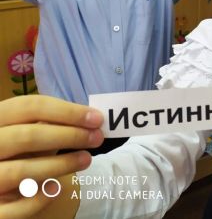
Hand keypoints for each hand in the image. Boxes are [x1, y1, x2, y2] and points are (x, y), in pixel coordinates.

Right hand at [0, 96, 102, 218]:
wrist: (2, 185)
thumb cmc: (20, 152)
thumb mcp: (31, 132)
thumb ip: (53, 123)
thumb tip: (91, 118)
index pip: (28, 107)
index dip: (67, 111)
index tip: (97, 118)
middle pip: (25, 136)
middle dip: (68, 135)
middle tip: (97, 138)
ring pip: (19, 171)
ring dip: (60, 165)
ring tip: (86, 159)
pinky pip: (12, 208)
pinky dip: (37, 198)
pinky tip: (57, 188)